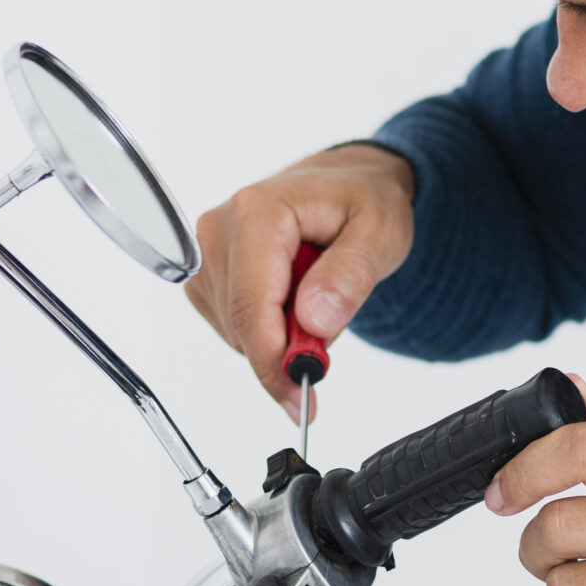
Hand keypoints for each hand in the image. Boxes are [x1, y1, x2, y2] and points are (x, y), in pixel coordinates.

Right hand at [186, 144, 415, 413]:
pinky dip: (267, 330)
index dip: (274, 362)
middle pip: (241, 325)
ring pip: (235, 331)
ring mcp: (204, 252)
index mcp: (257, 212)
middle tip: (330, 346)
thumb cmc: (363, 202)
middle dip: (285, 351)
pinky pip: (232, 327)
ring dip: (280, 337)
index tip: (302, 400)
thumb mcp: (380, 233)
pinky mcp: (206, 274)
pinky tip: (292, 300)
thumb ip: (350, 276)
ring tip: (317, 296)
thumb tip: (314, 321)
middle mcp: (218, 228)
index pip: (251, 307)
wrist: (344, 185)